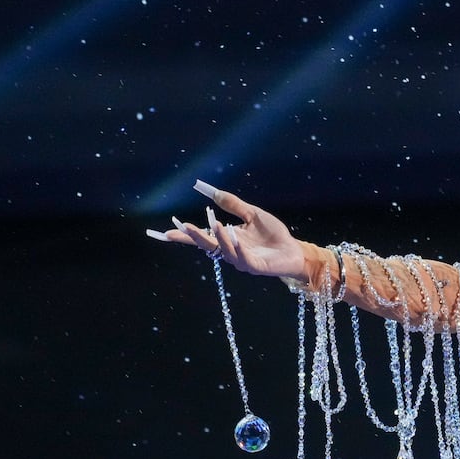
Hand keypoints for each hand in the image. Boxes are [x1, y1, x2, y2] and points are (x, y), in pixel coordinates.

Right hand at [146, 180, 307, 280]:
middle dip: (195, 236)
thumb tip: (213, 191)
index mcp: (227, 238)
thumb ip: (234, 205)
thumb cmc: (274, 235)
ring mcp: (242, 260)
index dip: (185, 235)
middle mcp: (231, 251)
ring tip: (215, 223)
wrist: (294, 250)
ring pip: (225, 251)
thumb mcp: (253, 214)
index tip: (165, 232)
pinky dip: (237, 248)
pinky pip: (244, 258)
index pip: (202, 236)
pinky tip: (235, 237)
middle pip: (208, 245)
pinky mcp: (256, 266)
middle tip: (183, 227)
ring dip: (219, 237)